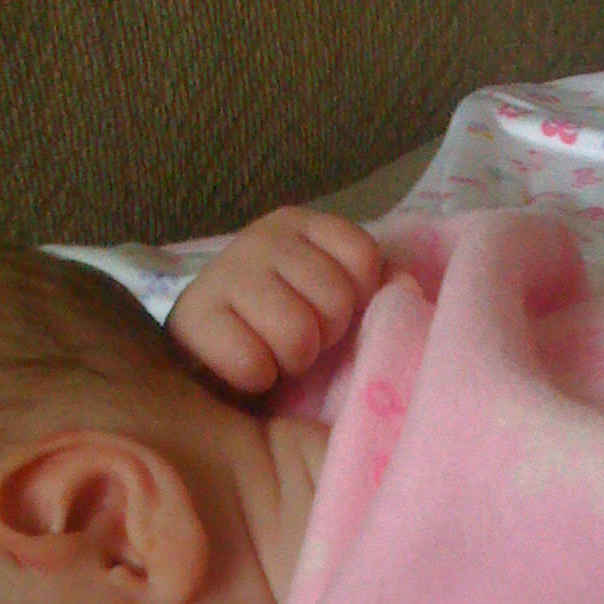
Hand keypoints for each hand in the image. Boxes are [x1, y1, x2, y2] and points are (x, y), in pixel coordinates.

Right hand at [168, 206, 382, 392]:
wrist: (200, 351)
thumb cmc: (274, 324)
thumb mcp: (327, 298)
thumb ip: (374, 288)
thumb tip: (408, 289)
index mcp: (300, 225)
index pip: (363, 258)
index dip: (357, 300)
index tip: (330, 315)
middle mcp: (261, 238)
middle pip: (335, 299)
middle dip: (324, 335)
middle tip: (299, 341)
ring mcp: (225, 274)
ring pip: (297, 335)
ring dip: (292, 360)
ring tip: (274, 354)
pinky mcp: (195, 319)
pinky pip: (253, 363)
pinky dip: (257, 377)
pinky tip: (248, 370)